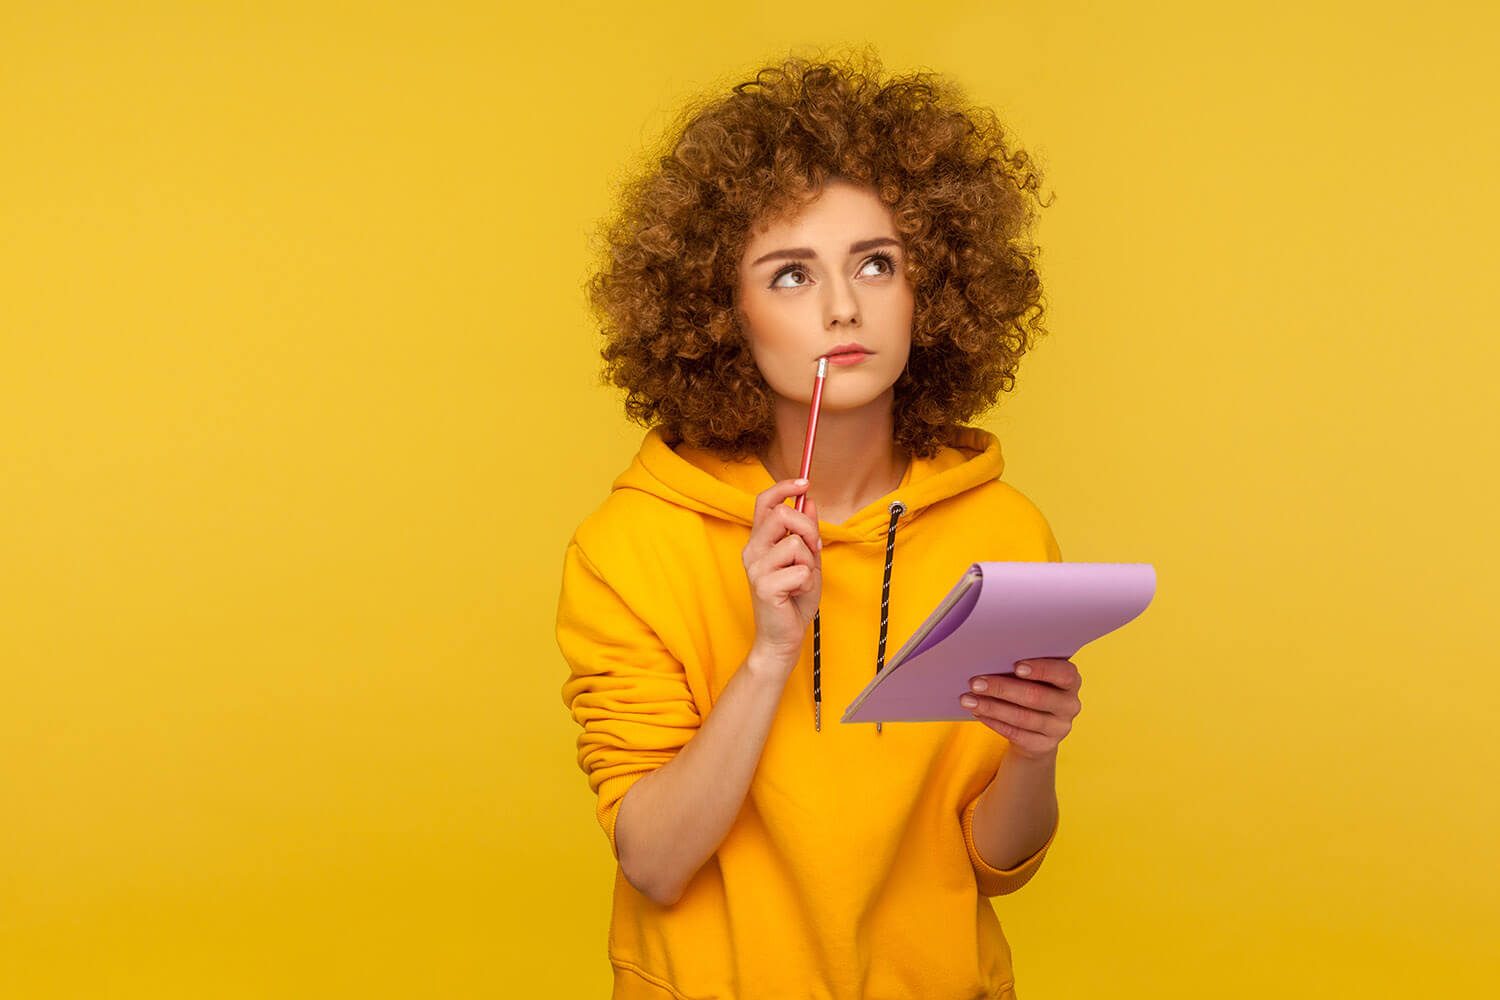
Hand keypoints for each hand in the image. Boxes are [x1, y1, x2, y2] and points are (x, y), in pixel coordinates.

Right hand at [741, 478, 822, 675]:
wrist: (783, 636)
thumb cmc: (793, 599)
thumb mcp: (807, 559)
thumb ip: (806, 532)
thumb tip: (809, 501)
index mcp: (759, 541)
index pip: (764, 502)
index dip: (784, 487)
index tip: (804, 482)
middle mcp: (752, 550)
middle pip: (783, 515)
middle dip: (808, 529)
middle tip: (814, 550)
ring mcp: (756, 568)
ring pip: (796, 543)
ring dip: (810, 561)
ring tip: (802, 578)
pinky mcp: (764, 586)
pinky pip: (801, 570)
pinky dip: (808, 582)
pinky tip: (798, 592)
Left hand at [959, 658, 1081, 760]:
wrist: (1036, 727)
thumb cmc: (1030, 688)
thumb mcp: (1033, 677)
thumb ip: (1021, 668)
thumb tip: (988, 658)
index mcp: (1071, 681)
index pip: (1064, 674)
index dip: (1041, 670)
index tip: (1015, 666)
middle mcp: (1070, 705)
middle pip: (1036, 696)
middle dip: (1003, 688)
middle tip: (975, 683)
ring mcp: (1059, 728)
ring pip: (1023, 718)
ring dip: (992, 707)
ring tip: (968, 699)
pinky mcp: (1044, 745)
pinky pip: (1016, 734)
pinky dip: (993, 722)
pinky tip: (978, 712)